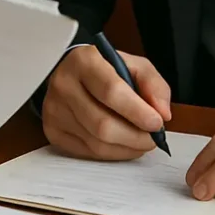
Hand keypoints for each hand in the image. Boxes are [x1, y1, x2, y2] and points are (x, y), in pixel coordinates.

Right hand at [42, 45, 171, 160]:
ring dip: (127, 148)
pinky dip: (112, 153)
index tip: (157, 122)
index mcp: (84, 61)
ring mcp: (55, 109)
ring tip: (140, 140)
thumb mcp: (134, 65)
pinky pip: (88, 153)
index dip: (138, 112)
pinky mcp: (52, 130)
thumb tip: (162, 113)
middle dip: (135, 137)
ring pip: (96, 143)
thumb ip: (153, 85)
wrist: (71, 72)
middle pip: (103, 124)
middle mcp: (64, 84)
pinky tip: (122, 144)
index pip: (111, 91)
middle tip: (153, 138)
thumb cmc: (105, 69)